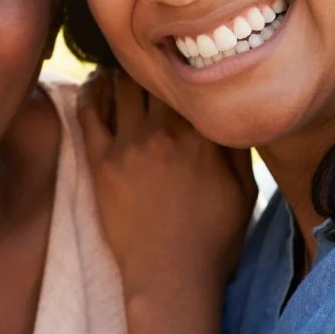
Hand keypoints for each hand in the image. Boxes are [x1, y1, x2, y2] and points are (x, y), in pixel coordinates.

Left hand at [78, 69, 256, 333]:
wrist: (172, 277)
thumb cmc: (215, 238)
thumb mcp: (245, 189)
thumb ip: (238, 144)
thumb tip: (232, 107)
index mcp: (202, 135)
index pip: (190, 80)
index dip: (185, 64)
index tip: (182, 56)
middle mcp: (164, 132)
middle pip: (153, 77)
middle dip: (153, 64)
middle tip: (150, 57)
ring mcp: (129, 145)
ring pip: (121, 87)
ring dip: (122, 72)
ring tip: (122, 66)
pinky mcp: (101, 162)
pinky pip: (89, 114)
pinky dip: (91, 92)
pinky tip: (95, 83)